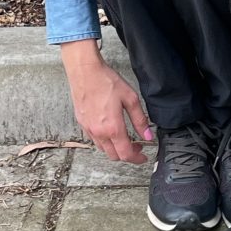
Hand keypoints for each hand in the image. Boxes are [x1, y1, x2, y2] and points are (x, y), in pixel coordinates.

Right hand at [61, 40, 152, 163]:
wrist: (85, 72)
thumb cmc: (106, 81)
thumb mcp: (130, 98)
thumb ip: (140, 119)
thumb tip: (148, 135)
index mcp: (113, 127)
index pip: (126, 153)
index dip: (137, 158)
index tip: (143, 157)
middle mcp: (99, 132)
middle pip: (114, 156)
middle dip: (127, 155)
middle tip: (137, 146)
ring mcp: (88, 129)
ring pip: (103, 149)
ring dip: (115, 149)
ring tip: (125, 138)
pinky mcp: (82, 123)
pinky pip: (95, 140)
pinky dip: (105, 141)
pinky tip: (111, 130)